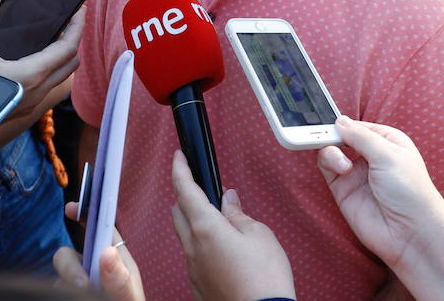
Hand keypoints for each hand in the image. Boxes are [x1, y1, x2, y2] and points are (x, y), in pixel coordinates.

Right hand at [0, 0, 83, 141]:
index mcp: (31, 76)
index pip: (68, 48)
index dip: (77, 26)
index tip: (79, 8)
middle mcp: (36, 91)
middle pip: (69, 63)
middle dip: (73, 39)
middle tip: (66, 19)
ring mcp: (29, 102)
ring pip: (59, 76)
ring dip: (62, 55)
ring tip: (51, 35)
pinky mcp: (19, 107)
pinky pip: (46, 84)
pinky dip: (50, 67)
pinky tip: (31, 57)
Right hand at [53, 202, 144, 300]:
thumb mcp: (128, 297)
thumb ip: (119, 279)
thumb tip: (107, 252)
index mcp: (114, 257)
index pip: (99, 226)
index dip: (86, 212)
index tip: (71, 208)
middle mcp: (93, 266)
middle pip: (69, 251)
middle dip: (70, 266)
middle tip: (81, 285)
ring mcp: (78, 281)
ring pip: (59, 271)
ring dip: (67, 281)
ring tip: (83, 296)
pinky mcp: (66, 292)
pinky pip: (54, 286)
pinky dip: (61, 292)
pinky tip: (74, 297)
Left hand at [170, 151, 295, 300]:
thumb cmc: (265, 279)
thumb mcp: (259, 235)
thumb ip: (239, 214)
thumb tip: (228, 201)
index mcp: (206, 229)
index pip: (185, 191)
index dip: (180, 170)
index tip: (179, 157)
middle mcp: (193, 248)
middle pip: (179, 212)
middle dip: (185, 195)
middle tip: (201, 187)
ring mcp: (194, 269)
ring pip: (184, 236)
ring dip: (193, 221)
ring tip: (217, 218)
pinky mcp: (199, 286)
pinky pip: (193, 257)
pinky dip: (200, 244)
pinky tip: (220, 247)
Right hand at [316, 118, 443, 270]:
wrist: (409, 233)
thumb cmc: (410, 191)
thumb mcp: (389, 154)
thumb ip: (361, 136)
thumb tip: (340, 121)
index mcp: (388, 141)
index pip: (359, 125)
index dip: (346, 123)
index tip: (334, 122)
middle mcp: (371, 156)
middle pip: (343, 137)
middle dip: (333, 134)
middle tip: (323, 134)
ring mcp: (356, 173)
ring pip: (332, 150)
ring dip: (332, 150)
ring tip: (343, 163)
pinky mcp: (343, 189)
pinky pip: (328, 167)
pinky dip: (329, 162)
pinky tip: (342, 169)